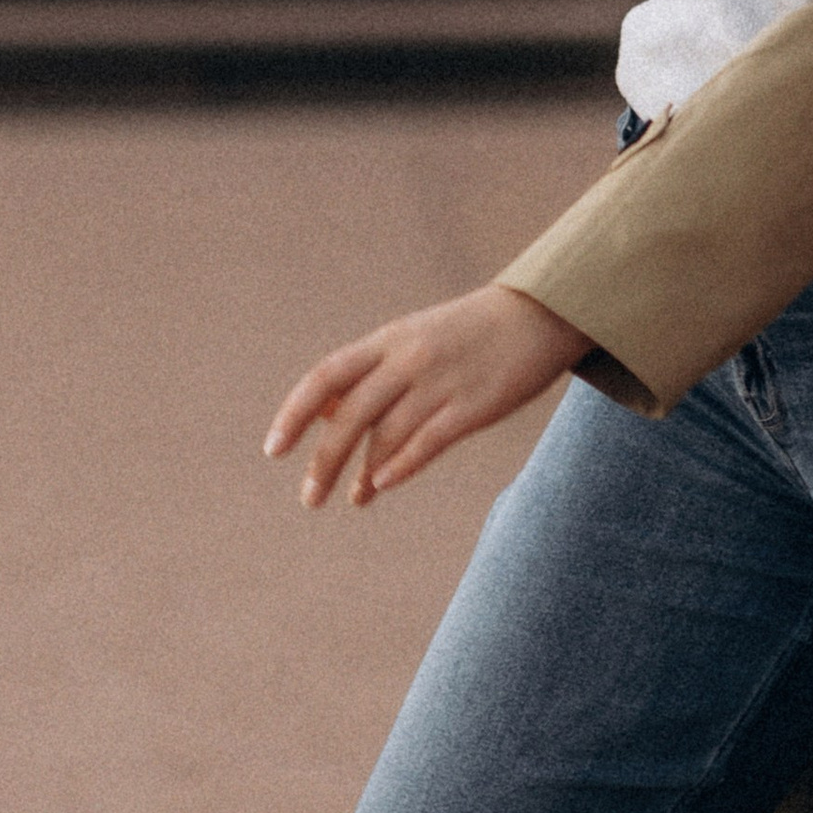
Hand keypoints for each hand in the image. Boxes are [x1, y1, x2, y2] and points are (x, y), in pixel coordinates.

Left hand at [263, 284, 587, 506]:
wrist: (538, 314)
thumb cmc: (467, 334)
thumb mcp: (412, 339)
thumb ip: (370, 375)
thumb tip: (320, 415)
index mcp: (390, 339)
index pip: (328, 375)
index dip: (296, 412)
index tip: (273, 449)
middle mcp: (409, 358)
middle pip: (352, 413)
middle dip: (325, 459)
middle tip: (309, 499)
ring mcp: (441, 382)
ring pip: (387, 434)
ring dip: (364, 473)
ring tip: (354, 498)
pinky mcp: (473, 406)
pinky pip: (428, 440)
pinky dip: (401, 465)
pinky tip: (383, 484)